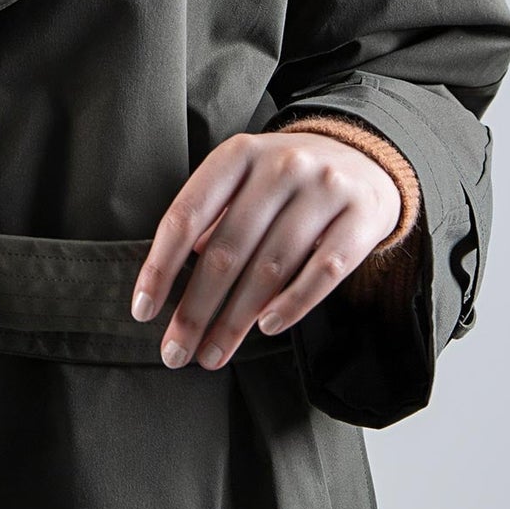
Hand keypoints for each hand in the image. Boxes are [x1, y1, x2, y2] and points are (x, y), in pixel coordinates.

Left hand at [129, 130, 402, 368]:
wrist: (365, 159)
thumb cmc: (287, 182)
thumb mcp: (244, 181)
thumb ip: (211, 219)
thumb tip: (174, 276)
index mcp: (238, 154)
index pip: (186, 215)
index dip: (160, 266)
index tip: (143, 311)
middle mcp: (280, 166)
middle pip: (226, 250)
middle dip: (195, 309)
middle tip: (176, 352)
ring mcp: (324, 190)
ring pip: (270, 267)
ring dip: (236, 320)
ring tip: (213, 354)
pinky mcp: (361, 218)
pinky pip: (323, 272)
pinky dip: (292, 305)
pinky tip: (267, 328)